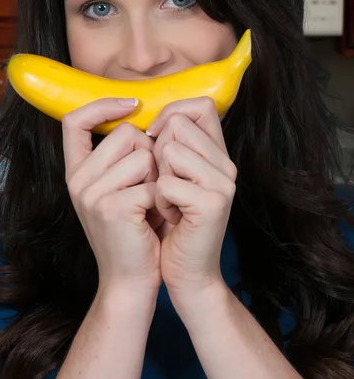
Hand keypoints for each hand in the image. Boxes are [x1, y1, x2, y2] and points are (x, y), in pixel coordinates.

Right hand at [62, 98, 161, 293]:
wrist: (130, 280)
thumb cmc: (134, 229)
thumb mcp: (118, 188)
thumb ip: (120, 155)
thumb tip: (141, 113)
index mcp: (76, 171)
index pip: (74, 120)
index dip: (102, 106)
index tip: (132, 104)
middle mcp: (77, 179)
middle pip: (126, 133)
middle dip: (149, 154)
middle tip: (148, 188)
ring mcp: (91, 193)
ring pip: (144, 155)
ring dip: (158, 178)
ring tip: (151, 204)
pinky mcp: (112, 207)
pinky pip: (154, 182)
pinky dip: (163, 200)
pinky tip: (155, 219)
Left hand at [149, 97, 236, 299]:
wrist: (187, 272)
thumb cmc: (172, 224)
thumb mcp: (173, 177)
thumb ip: (172, 146)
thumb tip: (151, 118)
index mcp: (218, 154)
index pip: (201, 105)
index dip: (172, 113)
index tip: (154, 136)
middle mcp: (226, 163)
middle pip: (178, 124)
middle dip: (157, 151)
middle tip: (164, 184)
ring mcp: (223, 182)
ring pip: (169, 150)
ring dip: (157, 178)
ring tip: (168, 201)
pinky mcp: (213, 203)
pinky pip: (166, 182)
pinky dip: (159, 201)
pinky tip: (170, 217)